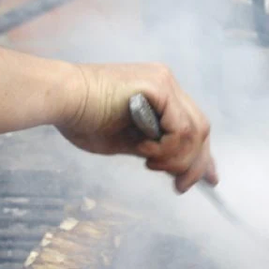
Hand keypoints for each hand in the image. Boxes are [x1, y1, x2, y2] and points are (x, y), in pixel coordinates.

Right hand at [58, 62, 217, 192]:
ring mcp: (165, 82)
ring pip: (195, 132)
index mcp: (160, 94)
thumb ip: (156, 150)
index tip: (209, 181)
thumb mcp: (128, 142)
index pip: (194, 126)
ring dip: (176, 158)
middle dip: (195, 164)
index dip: (203, 156)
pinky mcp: (159, 86)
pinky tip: (144, 151)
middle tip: (180, 186)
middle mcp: (167, 84)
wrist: (60, 99)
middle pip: (201, 130)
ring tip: (148, 163)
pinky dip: (168, 148)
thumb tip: (178, 171)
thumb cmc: (82, 119)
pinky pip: (181, 128)